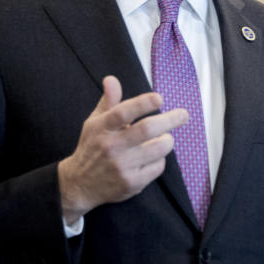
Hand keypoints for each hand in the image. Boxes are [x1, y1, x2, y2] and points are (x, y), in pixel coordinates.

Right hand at [57, 75, 186, 224]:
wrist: (80, 184)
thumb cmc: (93, 146)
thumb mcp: (95, 122)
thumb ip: (108, 101)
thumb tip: (111, 79)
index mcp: (101, 128)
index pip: (122, 113)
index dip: (142, 104)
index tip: (159, 98)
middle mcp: (111, 147)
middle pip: (146, 130)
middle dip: (170, 120)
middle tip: (184, 114)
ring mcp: (121, 166)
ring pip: (158, 148)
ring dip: (167, 140)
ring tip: (165, 137)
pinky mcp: (131, 183)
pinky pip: (158, 166)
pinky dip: (161, 159)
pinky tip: (153, 156)